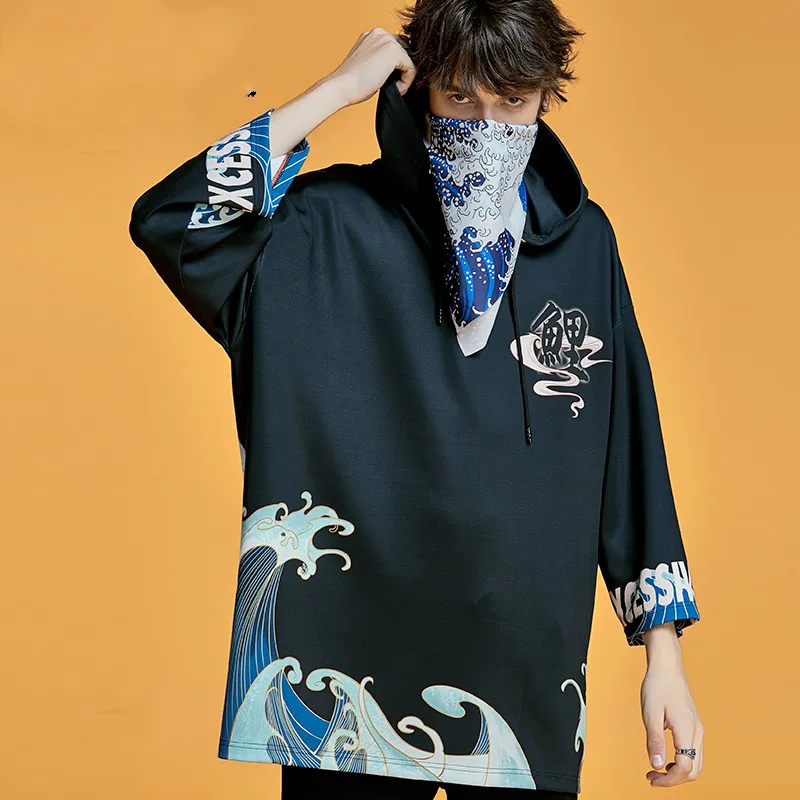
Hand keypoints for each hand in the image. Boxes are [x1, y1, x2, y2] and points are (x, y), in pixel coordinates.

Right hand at [325, 27, 417, 106]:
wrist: (341, 87)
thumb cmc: (352, 83)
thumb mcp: (369, 65)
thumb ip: (382, 60)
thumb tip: (398, 69)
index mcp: (373, 35)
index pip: (397, 47)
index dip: (398, 67)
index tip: (392, 81)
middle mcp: (380, 33)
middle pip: (406, 51)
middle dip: (403, 70)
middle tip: (394, 85)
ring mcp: (386, 40)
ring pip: (410, 59)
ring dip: (405, 76)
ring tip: (394, 87)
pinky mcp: (393, 51)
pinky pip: (412, 68)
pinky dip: (407, 82)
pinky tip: (395, 88)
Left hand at [640, 623, 703, 786]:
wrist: (667, 666)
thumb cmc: (658, 686)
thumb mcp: (651, 713)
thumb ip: (654, 740)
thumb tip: (656, 765)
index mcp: (687, 730)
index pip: (685, 768)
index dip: (669, 779)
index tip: (651, 778)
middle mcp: (697, 732)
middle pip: (694, 770)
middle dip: (674, 779)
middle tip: (652, 777)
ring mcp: (697, 729)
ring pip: (696, 763)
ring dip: (678, 772)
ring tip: (657, 770)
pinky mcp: (694, 726)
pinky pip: (693, 753)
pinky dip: (681, 762)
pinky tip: (665, 758)